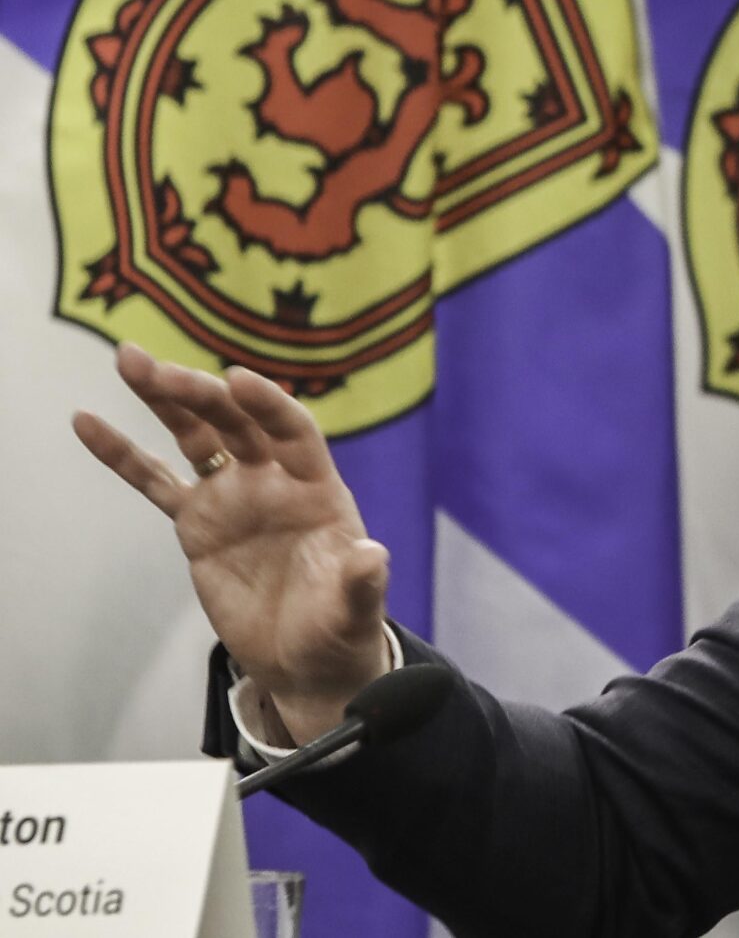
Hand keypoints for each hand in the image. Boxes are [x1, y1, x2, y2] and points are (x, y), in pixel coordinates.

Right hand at [72, 343, 392, 742]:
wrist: (304, 657)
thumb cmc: (338, 627)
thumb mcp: (355, 609)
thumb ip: (361, 582)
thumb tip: (372, 557)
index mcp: (317, 489)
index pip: (293, 432)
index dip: (268, 404)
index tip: (237, 378)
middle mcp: (273, 481)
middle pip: (236, 423)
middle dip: (201, 394)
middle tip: (158, 369)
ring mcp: (232, 496)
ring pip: (195, 437)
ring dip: (165, 399)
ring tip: (128, 360)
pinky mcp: (197, 522)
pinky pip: (155, 481)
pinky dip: (122, 454)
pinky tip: (88, 422)